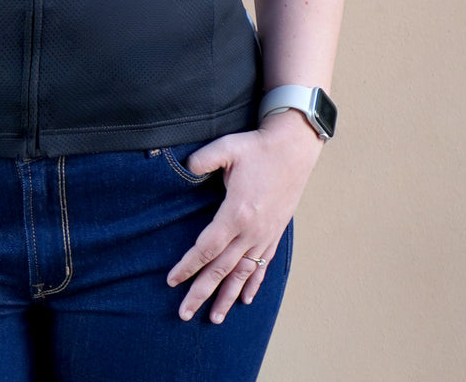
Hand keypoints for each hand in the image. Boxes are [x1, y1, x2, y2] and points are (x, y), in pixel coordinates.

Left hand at [166, 110, 321, 322]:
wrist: (294, 149)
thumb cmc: (257, 148)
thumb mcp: (226, 147)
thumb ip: (201, 160)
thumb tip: (185, 168)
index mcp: (236, 213)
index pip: (206, 248)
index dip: (187, 266)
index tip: (171, 281)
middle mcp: (251, 231)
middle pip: (221, 269)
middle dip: (201, 292)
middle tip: (183, 314)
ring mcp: (265, 235)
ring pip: (242, 274)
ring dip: (227, 297)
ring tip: (214, 318)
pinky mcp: (275, 233)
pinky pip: (262, 265)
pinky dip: (253, 284)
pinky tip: (246, 299)